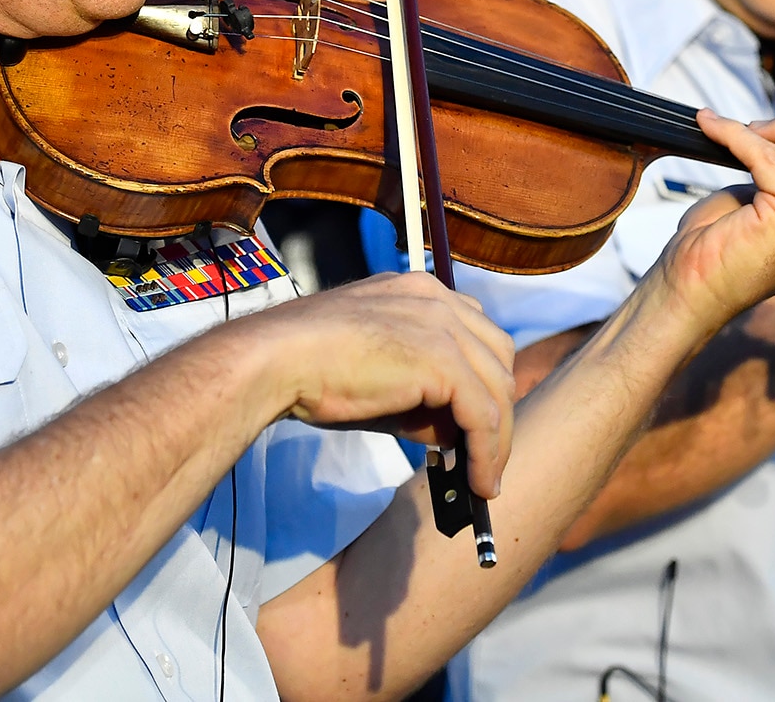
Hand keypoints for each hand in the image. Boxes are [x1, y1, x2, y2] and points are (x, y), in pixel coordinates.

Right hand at [253, 272, 518, 499]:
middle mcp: (438, 299)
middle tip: (484, 456)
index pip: (475, 335)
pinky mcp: (442, 360)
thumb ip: (420, 395)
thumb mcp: (379, 375)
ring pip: (497, 389)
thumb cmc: (312, 370)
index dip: (481, 382)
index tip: (476, 425)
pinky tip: (479, 483)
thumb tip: (452, 433)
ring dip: (497, 441)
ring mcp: (442, 324)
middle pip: (498, 357)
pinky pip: (483, 415)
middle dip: (498, 409)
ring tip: (484, 482)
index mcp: (420, 290)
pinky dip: (487, 453)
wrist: (276, 361)